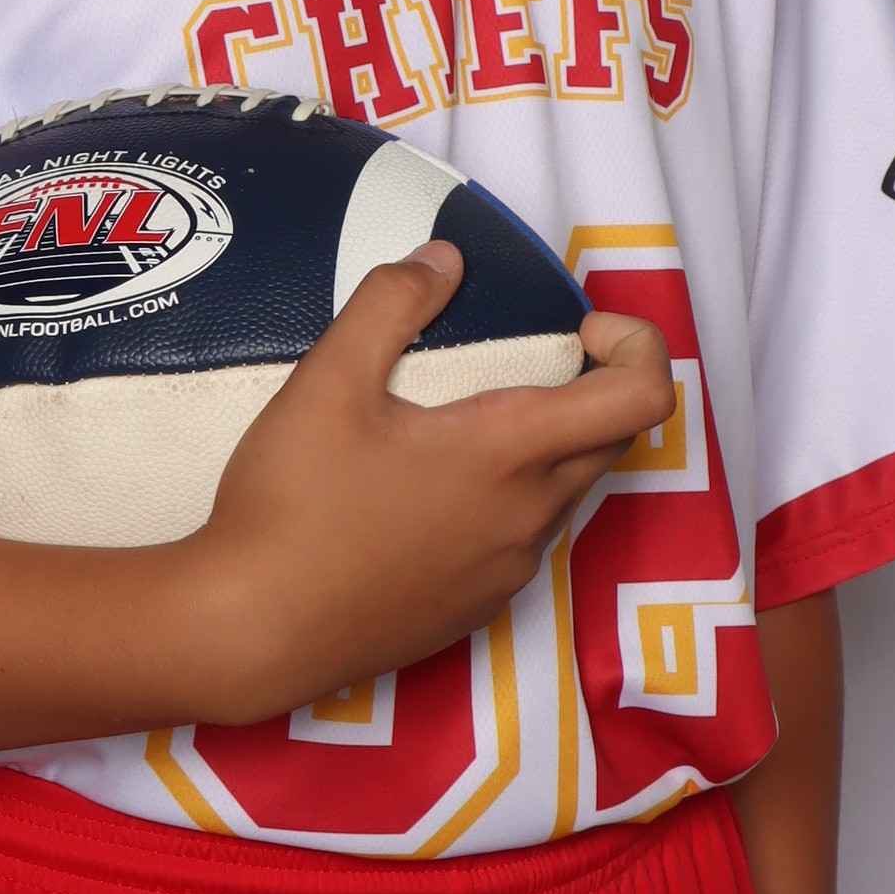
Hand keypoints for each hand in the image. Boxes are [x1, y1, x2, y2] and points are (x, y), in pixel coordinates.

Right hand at [177, 242, 674, 725]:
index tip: (578, 329)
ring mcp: (507, 571)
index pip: (642, 398)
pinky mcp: (478, 607)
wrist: (252, 632)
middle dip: (590, 387)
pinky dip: (506, 499)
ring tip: (460, 425)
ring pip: (565, 491)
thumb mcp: (327, 381)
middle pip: (611, 440)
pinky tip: (428, 492)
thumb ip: (391, 303)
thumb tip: (441, 261)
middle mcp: (527, 516)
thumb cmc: (290, 508)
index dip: (637, 346)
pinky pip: (522, 539)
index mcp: (509, 453)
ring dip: (544, 446)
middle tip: (521, 361)